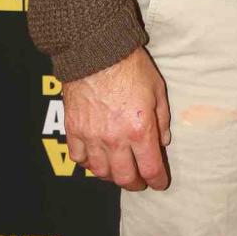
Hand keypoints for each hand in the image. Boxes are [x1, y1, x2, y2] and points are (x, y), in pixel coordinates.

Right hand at [63, 46, 170, 190]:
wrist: (97, 51)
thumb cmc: (131, 67)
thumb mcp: (157, 90)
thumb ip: (162, 119)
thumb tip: (162, 142)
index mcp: (140, 130)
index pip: (151, 168)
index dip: (157, 180)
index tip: (160, 183)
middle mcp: (116, 139)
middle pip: (125, 177)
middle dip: (136, 184)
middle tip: (140, 182)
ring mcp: (92, 137)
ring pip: (101, 172)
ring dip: (112, 176)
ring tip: (119, 171)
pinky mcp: (74, 131)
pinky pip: (79, 158)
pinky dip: (89, 164)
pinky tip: (96, 159)